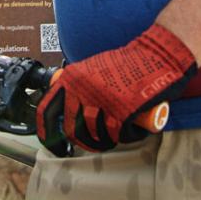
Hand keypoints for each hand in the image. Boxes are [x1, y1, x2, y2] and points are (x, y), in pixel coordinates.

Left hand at [37, 24, 196, 154]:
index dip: (45, 131)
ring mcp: (101, 100)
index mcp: (71, 78)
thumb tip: (67, 112)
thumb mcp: (92, 69)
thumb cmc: (126, 63)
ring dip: (103, 141)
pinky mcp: (121, 111)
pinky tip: (126, 134)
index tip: (50, 142)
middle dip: (80, 141)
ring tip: (112, 137)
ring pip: (93, 134)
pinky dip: (121, 138)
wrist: (155, 55)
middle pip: (71, 129)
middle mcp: (82, 89)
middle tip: (90, 144)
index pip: (46, 109)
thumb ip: (77, 85)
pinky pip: (115, 135)